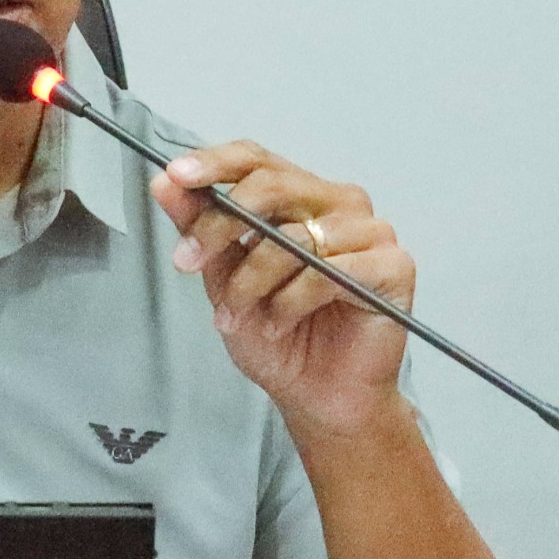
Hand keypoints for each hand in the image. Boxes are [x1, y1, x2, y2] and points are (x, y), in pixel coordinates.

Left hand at [151, 141, 412, 439]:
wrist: (319, 399)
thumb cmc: (279, 338)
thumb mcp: (223, 279)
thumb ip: (199, 227)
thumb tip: (164, 181)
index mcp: (300, 196)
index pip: (257, 159)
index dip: (214, 163)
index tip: (176, 176)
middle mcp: (337, 204)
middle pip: (271, 186)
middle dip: (219, 226)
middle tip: (188, 261)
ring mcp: (371, 232)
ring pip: (294, 236)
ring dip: (252, 280)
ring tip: (236, 315)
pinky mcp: (393, 266)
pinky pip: (328, 271)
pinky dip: (291, 301)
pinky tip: (278, 323)